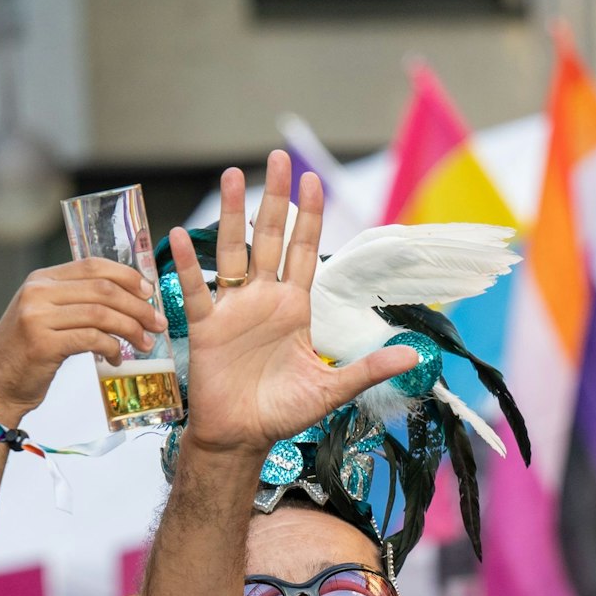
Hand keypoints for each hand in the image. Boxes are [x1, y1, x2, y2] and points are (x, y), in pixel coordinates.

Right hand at [0, 261, 163, 426]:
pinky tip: (117, 358)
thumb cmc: (28, 354)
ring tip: (145, 344)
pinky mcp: (42, 343)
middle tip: (157, 323)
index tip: (149, 293)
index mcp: (41, 279)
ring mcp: (37, 316)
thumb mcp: (47, 316)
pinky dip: (112, 348)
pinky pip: (92, 339)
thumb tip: (127, 296)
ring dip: (130, 329)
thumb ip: (76, 301)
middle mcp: (37, 292)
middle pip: (103, 289)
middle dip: (138, 306)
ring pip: (101, 314)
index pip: (93, 265)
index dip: (127, 276)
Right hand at [169, 154, 416, 456]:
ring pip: (232, 252)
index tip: (313, 180)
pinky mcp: (207, 326)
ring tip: (233, 176)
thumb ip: (368, 369)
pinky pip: (196, 289)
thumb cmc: (283, 413)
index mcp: (295, 309)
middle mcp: (264, 300)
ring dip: (232, 215)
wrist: (243, 437)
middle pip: (268, 239)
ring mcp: (233, 309)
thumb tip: (414, 356)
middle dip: (273, 199)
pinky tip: (180, 235)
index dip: (309, 217)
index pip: (304, 252)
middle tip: (277, 158)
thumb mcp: (332, 389)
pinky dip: (188, 264)